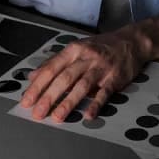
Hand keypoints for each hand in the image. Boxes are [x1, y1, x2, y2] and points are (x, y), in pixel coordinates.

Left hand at [19, 25, 147, 122]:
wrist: (131, 41)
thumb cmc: (101, 46)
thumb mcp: (77, 48)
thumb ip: (55, 62)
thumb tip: (32, 76)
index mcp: (74, 50)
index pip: (52, 68)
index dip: (38, 85)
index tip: (27, 100)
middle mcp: (86, 57)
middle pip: (65, 77)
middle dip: (49, 96)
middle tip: (38, 113)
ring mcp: (101, 67)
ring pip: (82, 85)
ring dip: (69, 102)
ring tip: (57, 117)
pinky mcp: (115, 78)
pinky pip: (105, 92)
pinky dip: (96, 104)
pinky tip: (88, 115)